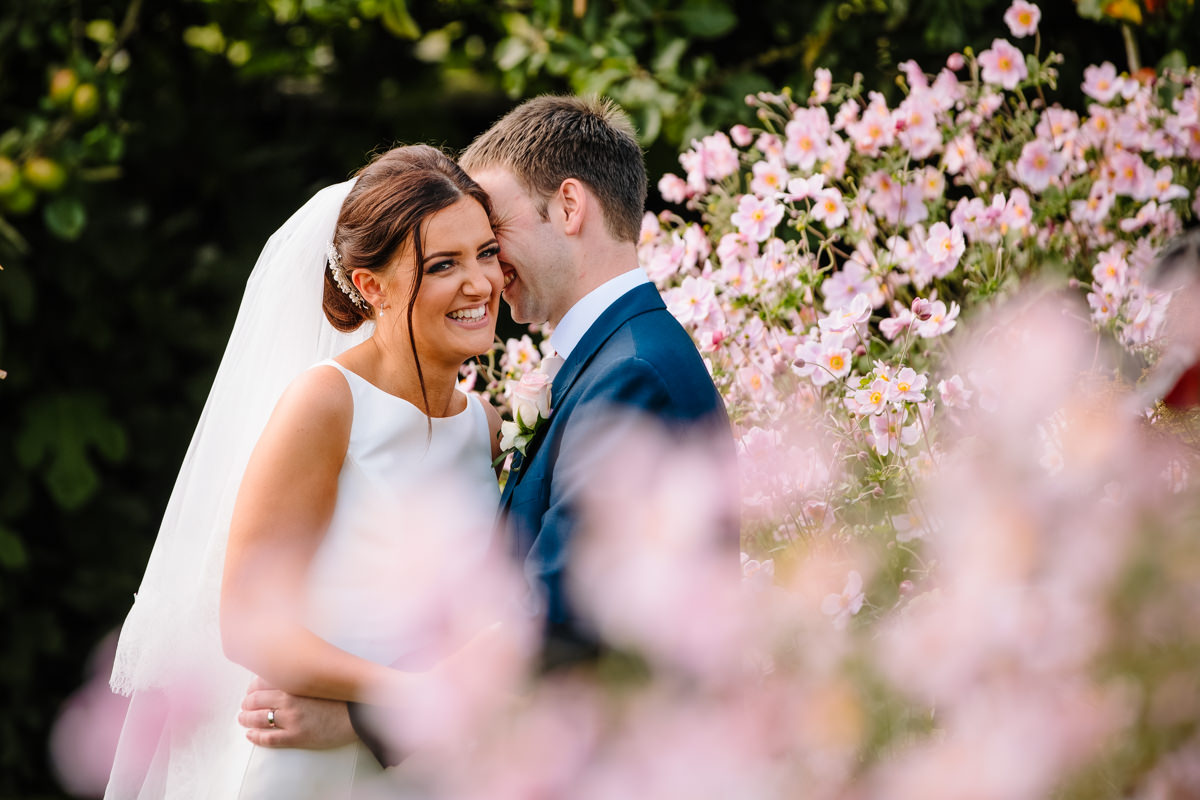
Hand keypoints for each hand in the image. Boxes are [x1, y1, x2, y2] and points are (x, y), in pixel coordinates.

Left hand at [239, 676, 356, 748]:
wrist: (358, 713)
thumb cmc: (341, 693)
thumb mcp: (320, 675)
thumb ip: (302, 671)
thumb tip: (288, 662)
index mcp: (294, 682)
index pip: (261, 682)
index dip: (252, 687)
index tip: (251, 690)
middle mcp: (289, 699)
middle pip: (255, 700)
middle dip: (246, 703)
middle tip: (244, 705)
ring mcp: (291, 719)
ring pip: (258, 719)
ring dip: (246, 719)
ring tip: (243, 719)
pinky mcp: (296, 736)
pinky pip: (269, 738)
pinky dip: (255, 737)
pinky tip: (250, 735)